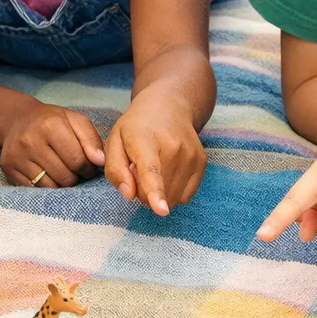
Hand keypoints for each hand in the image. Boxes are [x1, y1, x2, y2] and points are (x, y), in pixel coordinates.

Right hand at [0, 102, 104, 188]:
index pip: (78, 160)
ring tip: (63, 172)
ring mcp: (17, 155)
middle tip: (76, 171)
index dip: (88, 169)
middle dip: (76, 177)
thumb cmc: (52, 121)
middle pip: (65, 176)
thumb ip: (92, 139)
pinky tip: (48, 174)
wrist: (17, 118)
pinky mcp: (8, 167)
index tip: (89, 168)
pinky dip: (45, 186)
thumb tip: (100, 162)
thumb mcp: (75, 120)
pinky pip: (34, 189)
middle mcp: (30, 140)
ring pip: (50, 186)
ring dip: (61, 184)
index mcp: (50, 125)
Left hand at [104, 94, 204, 215]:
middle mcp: (173, 146)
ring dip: (159, 193)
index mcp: (145, 140)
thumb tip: (129, 195)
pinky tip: (168, 172)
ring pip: (173, 198)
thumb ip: (116, 170)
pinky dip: (173, 192)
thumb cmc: (136, 127)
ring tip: (154, 169)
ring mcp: (191, 154)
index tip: (161, 210)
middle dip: (143, 192)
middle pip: (159, 191)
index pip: (151, 171)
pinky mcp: (201, 162)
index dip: (155, 192)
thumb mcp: (115, 141)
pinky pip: (186, 196)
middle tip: (139, 170)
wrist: (168, 106)